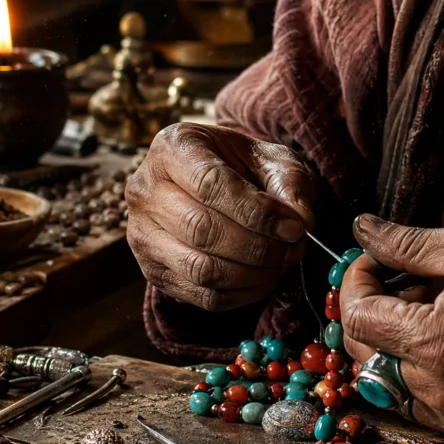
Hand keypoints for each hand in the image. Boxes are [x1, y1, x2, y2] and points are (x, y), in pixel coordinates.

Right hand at [126, 124, 315, 310]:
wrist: (210, 185)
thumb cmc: (242, 167)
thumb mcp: (271, 159)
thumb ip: (290, 184)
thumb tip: (302, 222)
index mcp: (172, 147)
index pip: (211, 184)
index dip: (258, 212)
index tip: (295, 227)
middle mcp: (145, 190)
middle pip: (203, 230)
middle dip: (259, 246)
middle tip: (294, 247)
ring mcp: (142, 234)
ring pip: (201, 269)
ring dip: (253, 274)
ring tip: (282, 261)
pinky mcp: (153, 271)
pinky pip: (202, 296)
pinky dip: (242, 294)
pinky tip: (264, 277)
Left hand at [340, 216, 443, 439]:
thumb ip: (408, 243)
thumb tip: (360, 230)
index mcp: (436, 343)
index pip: (354, 316)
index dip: (355, 280)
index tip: (375, 259)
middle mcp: (436, 392)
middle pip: (362, 350)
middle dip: (375, 309)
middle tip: (416, 279)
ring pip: (383, 375)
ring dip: (394, 339)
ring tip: (440, 308)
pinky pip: (412, 398)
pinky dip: (415, 366)